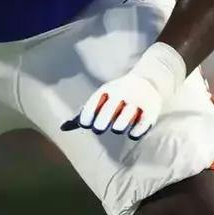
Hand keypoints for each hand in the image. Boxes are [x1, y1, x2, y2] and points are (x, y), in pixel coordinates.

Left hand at [63, 43, 187, 139]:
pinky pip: (141, 126)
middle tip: (100, 127)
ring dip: (118, 126)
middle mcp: (122, 93)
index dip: (88, 116)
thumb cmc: (117, 95)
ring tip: (117, 127)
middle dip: (101, 123)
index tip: (87, 124)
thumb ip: (84, 114)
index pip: (94, 104)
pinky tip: (132, 133)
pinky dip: (135, 132)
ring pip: (123, 120)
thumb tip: (62, 128)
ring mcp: (137, 101)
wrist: (148, 81)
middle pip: (108, 112)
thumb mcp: (101, 99)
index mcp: (107, 90)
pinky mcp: (151, 110)